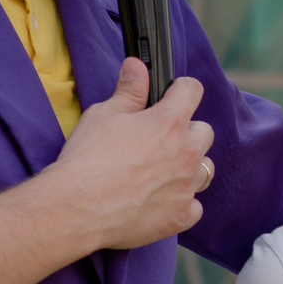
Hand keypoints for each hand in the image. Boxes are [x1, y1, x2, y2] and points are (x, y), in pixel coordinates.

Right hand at [50, 60, 214, 250]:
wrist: (77, 208)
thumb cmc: (88, 159)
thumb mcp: (103, 115)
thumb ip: (128, 91)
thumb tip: (137, 66)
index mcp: (169, 123)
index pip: (192, 91)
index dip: (181, 89)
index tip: (173, 94)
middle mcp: (186, 153)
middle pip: (204, 132)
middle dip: (187, 131)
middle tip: (160, 139)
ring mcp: (186, 188)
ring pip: (205, 170)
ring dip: (189, 167)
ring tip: (163, 171)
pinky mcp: (179, 217)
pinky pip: (194, 207)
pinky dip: (181, 204)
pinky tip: (161, 201)